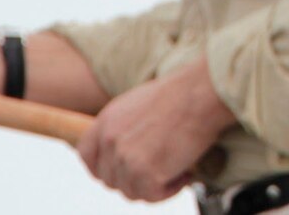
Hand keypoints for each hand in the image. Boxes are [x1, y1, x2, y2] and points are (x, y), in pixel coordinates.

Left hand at [77, 58, 234, 203]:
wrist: (201, 93)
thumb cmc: (182, 94)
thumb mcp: (140, 103)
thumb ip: (125, 128)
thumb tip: (129, 153)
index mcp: (106, 121)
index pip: (86, 155)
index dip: (101, 169)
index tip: (121, 172)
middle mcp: (110, 141)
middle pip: (111, 180)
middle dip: (134, 180)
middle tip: (160, 170)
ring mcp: (125, 158)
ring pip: (132, 191)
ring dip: (155, 185)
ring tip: (178, 168)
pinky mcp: (145, 172)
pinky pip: (153, 195)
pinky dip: (171, 189)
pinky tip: (185, 173)